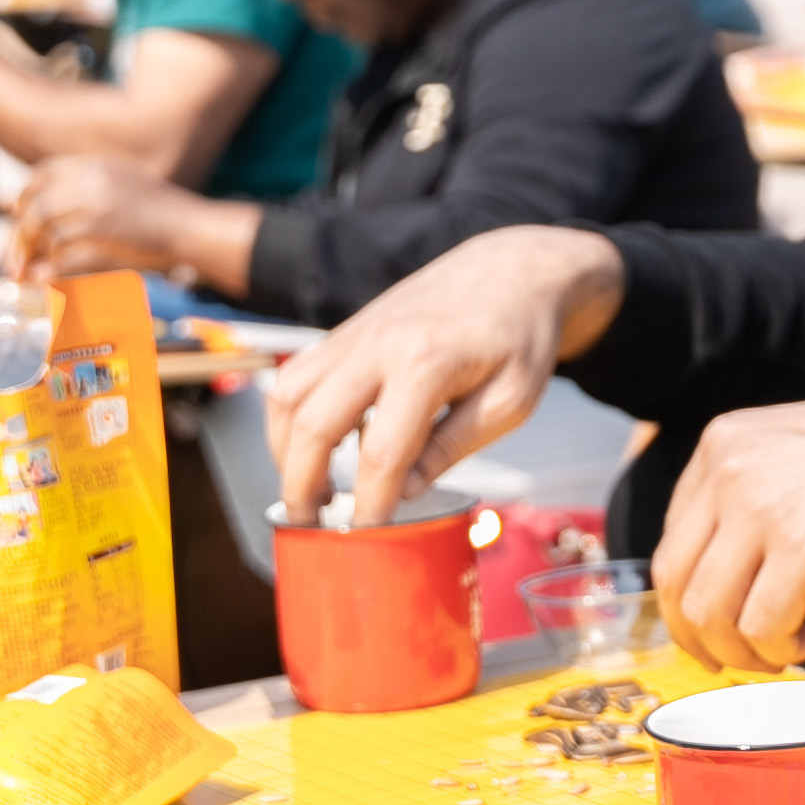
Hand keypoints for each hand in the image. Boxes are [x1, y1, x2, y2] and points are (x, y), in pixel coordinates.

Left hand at [13, 151, 243, 286]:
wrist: (196, 227)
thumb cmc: (166, 214)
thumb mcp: (127, 186)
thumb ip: (92, 191)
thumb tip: (55, 215)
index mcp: (96, 165)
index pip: (43, 174)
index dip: (24, 195)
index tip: (14, 214)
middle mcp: (91, 178)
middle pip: (37, 203)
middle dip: (19, 234)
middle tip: (14, 260)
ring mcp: (94, 202)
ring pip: (41, 226)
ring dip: (28, 253)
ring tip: (24, 274)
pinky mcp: (100, 229)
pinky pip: (60, 250)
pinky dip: (48, 269)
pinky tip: (42, 281)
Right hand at [263, 225, 625, 525]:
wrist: (510, 271)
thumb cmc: (519, 338)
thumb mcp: (510, 401)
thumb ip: (455, 445)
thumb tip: (405, 490)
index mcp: (427, 362)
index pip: (382, 451)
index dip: (369, 501)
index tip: (368, 533)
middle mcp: (378, 344)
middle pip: (315, 424)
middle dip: (304, 484)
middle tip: (311, 524)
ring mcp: (354, 334)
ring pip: (288, 397)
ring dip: (285, 451)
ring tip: (307, 491)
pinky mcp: (345, 332)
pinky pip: (294, 377)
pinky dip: (289, 420)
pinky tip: (311, 449)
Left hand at [647, 359, 804, 673]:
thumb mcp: (794, 450)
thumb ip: (754, 492)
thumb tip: (736, 565)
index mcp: (721, 446)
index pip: (672, 539)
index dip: (688, 595)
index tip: (713, 621)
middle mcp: (728, 473)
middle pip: (675, 581)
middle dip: (697, 635)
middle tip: (729, 656)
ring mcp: (760, 509)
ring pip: (709, 613)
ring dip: (738, 651)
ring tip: (778, 651)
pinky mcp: (801, 547)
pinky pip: (760, 625)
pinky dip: (777, 649)